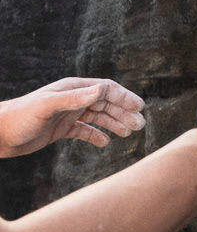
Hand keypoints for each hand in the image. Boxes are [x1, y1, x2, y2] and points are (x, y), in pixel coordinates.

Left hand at [0, 79, 145, 157]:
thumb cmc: (20, 116)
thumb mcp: (47, 106)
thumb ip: (74, 98)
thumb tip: (101, 90)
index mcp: (72, 89)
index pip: (105, 90)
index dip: (123, 97)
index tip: (139, 108)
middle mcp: (72, 99)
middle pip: (105, 103)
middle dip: (123, 112)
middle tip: (140, 125)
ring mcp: (67, 114)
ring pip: (97, 117)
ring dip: (114, 123)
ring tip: (129, 133)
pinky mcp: (61, 129)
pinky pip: (84, 130)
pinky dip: (96, 135)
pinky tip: (105, 142)